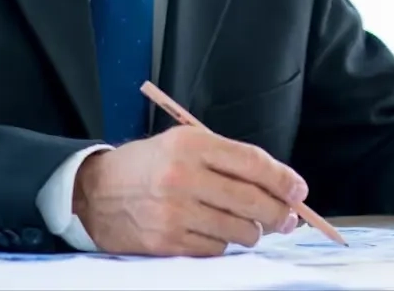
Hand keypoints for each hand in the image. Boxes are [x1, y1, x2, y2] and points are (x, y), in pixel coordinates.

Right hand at [73, 125, 306, 255]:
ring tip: (245, 224)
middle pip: (252, 201)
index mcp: (191, 145)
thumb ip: (228, 160)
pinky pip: (215, 250)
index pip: (253, 163)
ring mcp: (174, 212)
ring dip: (251, 231)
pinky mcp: (166, 242)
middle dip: (279, 212)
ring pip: (239, 231)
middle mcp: (183, 177)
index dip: (283, 179)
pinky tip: (212, 232)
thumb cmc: (148, 165)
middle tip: (286, 217)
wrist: (95, 192)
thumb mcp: (184, 143)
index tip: (299, 191)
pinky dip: (222, 244)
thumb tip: (278, 186)